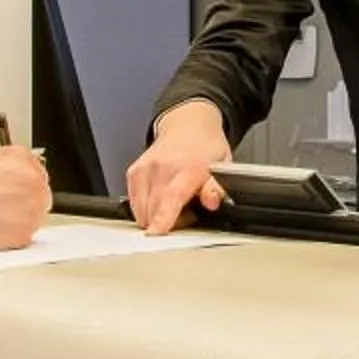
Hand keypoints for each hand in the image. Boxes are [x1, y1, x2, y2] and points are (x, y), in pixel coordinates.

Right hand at [0, 146, 51, 251]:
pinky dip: (10, 237)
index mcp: (22, 159)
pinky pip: (24, 236)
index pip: (35, 172)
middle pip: (39, 195)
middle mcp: (33, 181)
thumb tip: (11, 175)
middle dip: (22, 203)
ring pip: (34, 217)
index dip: (19, 186)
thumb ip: (6, 166)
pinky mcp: (25, 233)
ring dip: (18, 220)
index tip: (11, 193)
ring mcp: (32, 208)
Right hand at [125, 103, 230, 234]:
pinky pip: (134, 203)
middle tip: (187, 213)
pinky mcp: (134, 172)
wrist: (188, 125)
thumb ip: (217, 188)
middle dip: (168, 224)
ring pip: (142, 210)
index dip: (163, 218)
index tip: (156, 233)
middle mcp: (164, 167)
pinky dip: (145, 208)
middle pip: (155, 209)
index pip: (172, 196)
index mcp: (189, 168)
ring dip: (155, 217)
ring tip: (174, 204)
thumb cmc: (206, 149)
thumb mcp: (225, 167)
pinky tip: (160, 199)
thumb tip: (211, 202)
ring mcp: (146, 169)